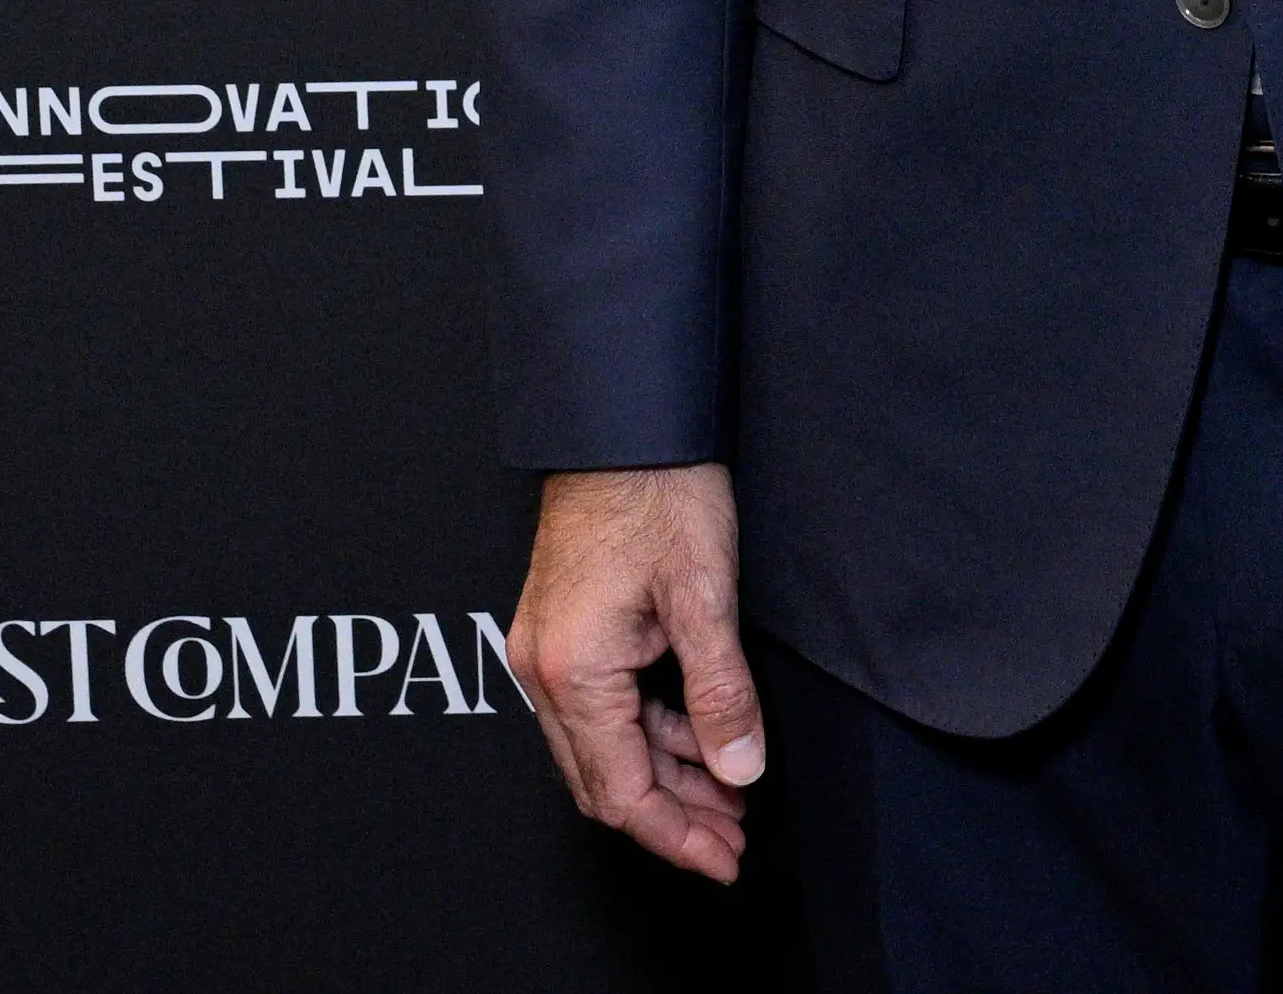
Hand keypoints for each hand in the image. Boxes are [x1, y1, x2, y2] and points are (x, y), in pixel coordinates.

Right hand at [506, 461, 765, 882]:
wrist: (623, 421)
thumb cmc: (659, 491)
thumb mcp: (705, 594)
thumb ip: (720, 691)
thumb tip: (739, 769)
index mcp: (572, 670)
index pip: (621, 791)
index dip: (676, 835)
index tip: (725, 860)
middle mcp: (543, 669)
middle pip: (604, 780)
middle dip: (672, 817)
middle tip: (734, 837)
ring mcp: (546, 649)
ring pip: (602, 746)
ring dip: (665, 775)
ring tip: (731, 790)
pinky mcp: (562, 629)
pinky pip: (600, 707)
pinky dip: (649, 731)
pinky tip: (698, 736)